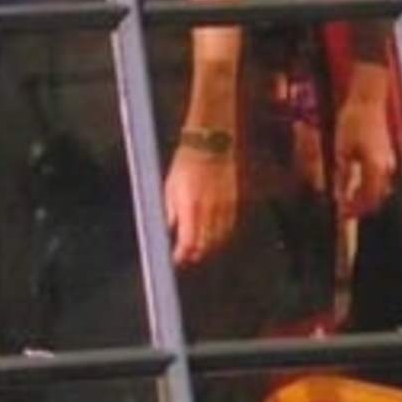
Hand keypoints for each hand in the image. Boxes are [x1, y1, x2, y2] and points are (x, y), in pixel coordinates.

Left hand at [164, 145, 236, 266]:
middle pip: (204, 245)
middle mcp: (208, 210)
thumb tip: (168, 228)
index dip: (182, 254)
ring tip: (197, 248)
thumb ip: (169, 211)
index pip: (188, 242)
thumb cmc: (186, 162)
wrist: (210, 143)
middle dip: (194, 254)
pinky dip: (220, 236)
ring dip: (207, 247)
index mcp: (190, 206)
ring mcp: (223, 207)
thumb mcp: (169, 186)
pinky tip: (213, 236)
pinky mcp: (233, 202)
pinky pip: (228, 228)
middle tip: (185, 255)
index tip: (176, 258)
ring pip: (218, 240)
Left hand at [334, 90, 396, 216]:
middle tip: (345, 209)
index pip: (368, 199)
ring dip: (366, 195)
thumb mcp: (342, 149)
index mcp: (376, 168)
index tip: (343, 214)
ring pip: (381, 188)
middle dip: (362, 205)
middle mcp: (387, 167)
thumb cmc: (353, 122)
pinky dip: (370, 184)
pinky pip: (381, 177)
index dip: (355, 209)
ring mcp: (390, 160)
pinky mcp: (388, 154)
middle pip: (377, 197)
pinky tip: (357, 181)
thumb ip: (343, 174)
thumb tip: (340, 194)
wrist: (367, 100)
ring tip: (349, 197)